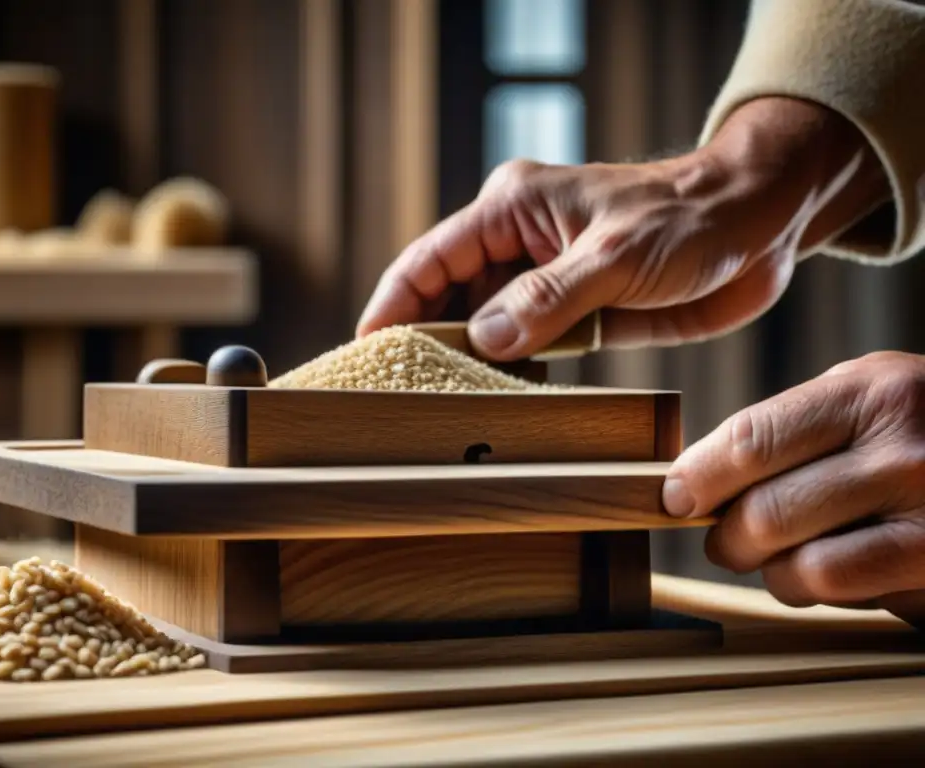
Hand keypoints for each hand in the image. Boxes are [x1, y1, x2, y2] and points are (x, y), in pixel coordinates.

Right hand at [357, 97, 889, 360]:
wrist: (761, 225)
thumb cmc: (691, 218)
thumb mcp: (616, 256)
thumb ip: (549, 298)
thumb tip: (484, 341)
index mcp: (513, 210)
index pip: (430, 260)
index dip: (393, 305)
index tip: (365, 351)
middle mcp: (521, 245)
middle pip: (450, 298)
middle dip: (426, 343)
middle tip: (398, 398)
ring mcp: (548, 281)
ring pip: (488, 328)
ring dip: (470, 364)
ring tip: (442, 412)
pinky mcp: (579, 312)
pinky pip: (530, 348)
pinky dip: (513, 374)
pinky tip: (501, 406)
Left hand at [663, 351, 924, 628]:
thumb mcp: (876, 392)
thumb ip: (796, 423)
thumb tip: (697, 472)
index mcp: (874, 393)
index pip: (752, 440)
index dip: (697, 477)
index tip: (674, 497)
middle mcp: (905, 450)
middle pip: (765, 513)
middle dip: (725, 537)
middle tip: (724, 538)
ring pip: (800, 567)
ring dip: (771, 573)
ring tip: (779, 558)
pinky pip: (847, 594)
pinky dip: (817, 592)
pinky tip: (826, 575)